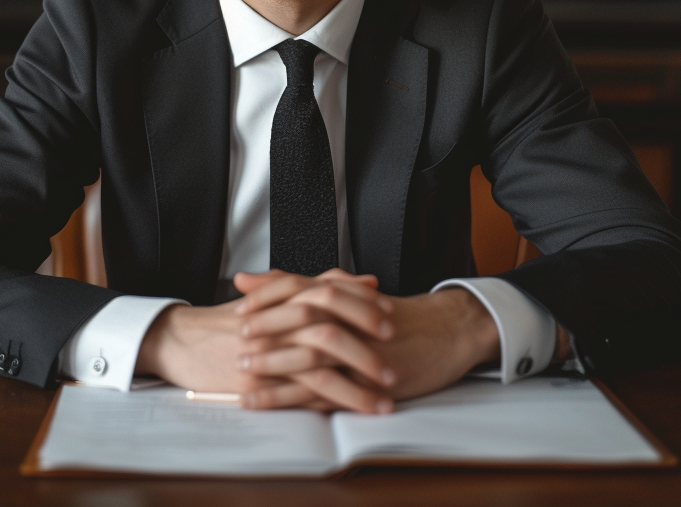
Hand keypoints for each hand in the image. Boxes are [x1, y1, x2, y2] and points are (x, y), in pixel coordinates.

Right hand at [134, 269, 382, 405]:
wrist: (182, 339)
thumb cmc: (229, 321)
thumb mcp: (272, 297)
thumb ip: (317, 286)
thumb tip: (364, 280)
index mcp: (284, 294)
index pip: (331, 290)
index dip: (362, 301)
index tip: (391, 313)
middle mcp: (278, 317)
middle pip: (332, 320)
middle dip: (368, 336)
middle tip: (396, 349)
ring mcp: (269, 347)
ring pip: (323, 358)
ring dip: (359, 378)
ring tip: (387, 392)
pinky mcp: (259, 377)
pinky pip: (301, 390)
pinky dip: (332, 400)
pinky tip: (354, 410)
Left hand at [236, 275, 499, 409]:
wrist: (447, 331)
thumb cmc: (398, 317)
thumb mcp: (352, 296)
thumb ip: (307, 286)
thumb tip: (254, 277)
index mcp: (342, 294)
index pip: (295, 287)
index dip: (264, 297)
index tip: (237, 306)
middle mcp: (349, 317)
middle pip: (297, 318)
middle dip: (263, 330)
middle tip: (233, 339)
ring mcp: (358, 348)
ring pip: (307, 354)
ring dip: (272, 365)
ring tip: (242, 373)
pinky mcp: (367, 378)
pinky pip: (323, 390)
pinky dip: (291, 397)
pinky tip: (269, 402)